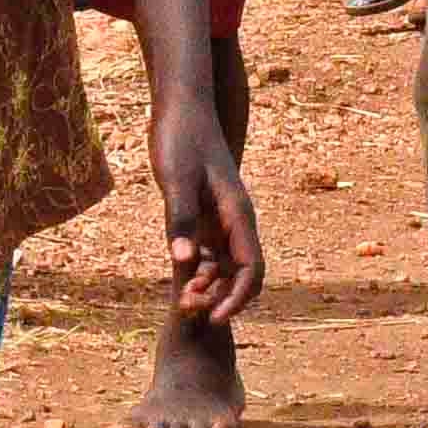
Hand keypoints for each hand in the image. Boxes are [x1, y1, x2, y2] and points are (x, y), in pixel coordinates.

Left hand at [151, 101, 263, 323]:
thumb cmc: (181, 139)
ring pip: (224, 268)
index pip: (251, 268)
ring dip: (208, 287)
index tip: (214, 319)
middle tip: (186, 309)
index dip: (238, 298)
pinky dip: (198, 271)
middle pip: (240, 275)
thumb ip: (181, 220)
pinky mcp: (205, 217)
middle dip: (220, 297)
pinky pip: (208, 254)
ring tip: (180, 299)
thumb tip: (183, 262)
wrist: (181, 109)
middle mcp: (235, 222)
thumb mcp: (176, 179)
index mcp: (238, 214)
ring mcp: (221, 221)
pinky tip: (179, 277)